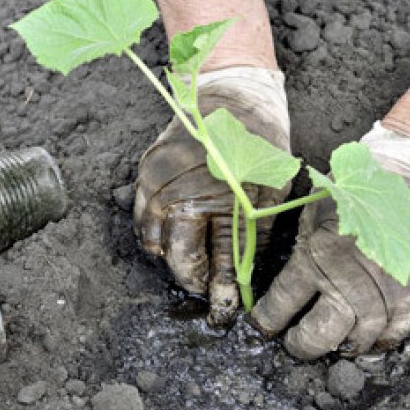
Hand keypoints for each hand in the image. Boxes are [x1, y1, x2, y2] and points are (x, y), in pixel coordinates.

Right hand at [134, 67, 290, 325]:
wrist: (233, 95)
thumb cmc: (260, 143)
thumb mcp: (269, 193)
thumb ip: (252, 238)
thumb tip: (243, 278)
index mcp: (210, 202)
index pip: (212, 265)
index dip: (218, 294)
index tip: (224, 313)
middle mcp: (175, 197)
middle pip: (176, 260)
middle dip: (192, 281)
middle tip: (207, 291)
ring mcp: (154, 184)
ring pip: (152, 244)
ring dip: (171, 258)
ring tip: (193, 260)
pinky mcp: (144, 172)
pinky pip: (140, 218)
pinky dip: (155, 233)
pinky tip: (175, 233)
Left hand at [250, 122, 409, 358]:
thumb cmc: (357, 187)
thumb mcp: (315, 210)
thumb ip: (302, 247)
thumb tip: (285, 285)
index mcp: (316, 255)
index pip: (281, 304)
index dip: (268, 321)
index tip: (264, 327)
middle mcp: (349, 278)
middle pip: (319, 335)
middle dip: (302, 345)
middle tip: (297, 344)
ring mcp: (386, 290)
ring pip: (357, 341)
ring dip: (341, 346)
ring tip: (334, 342)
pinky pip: (394, 335)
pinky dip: (379, 342)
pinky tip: (368, 338)